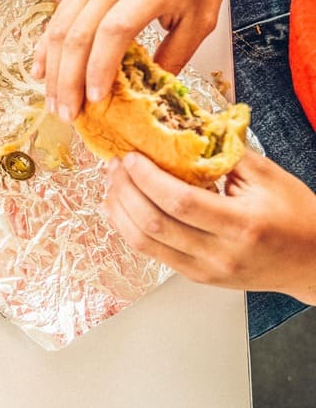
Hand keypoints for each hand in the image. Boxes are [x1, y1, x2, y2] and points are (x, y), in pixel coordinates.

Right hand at [33, 0, 233, 121]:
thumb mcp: (202, 15)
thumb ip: (176, 55)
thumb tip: (148, 94)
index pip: (114, 31)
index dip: (100, 68)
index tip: (96, 100)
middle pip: (77, 35)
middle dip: (68, 81)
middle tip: (68, 114)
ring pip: (60, 29)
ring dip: (53, 70)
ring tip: (54, 103)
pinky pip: (56, 18)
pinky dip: (45, 48)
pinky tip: (41, 72)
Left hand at [102, 150, 315, 303]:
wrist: (312, 262)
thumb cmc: (296, 215)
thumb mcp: (268, 177)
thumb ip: (225, 154)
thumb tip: (183, 130)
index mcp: (242, 224)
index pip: (180, 202)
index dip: (147, 179)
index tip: (131, 157)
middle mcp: (220, 253)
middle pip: (154, 225)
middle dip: (125, 192)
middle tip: (114, 166)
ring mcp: (205, 270)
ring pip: (145, 244)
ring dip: (119, 212)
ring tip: (111, 185)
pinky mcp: (196, 277)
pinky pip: (153, 254)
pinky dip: (129, 230)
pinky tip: (119, 210)